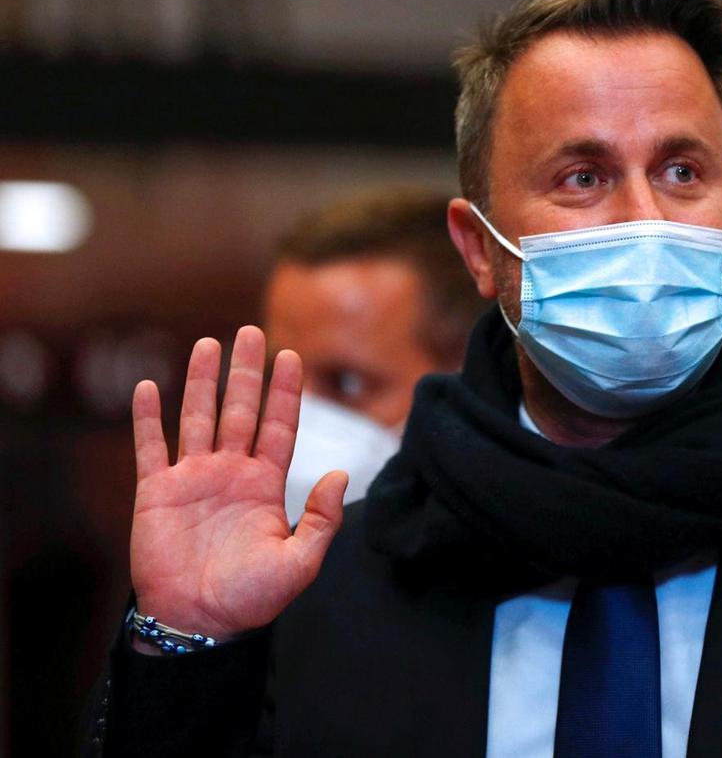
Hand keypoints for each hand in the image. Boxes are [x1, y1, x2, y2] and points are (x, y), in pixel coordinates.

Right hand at [130, 325, 347, 639]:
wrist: (199, 623)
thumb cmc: (251, 598)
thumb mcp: (300, 562)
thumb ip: (323, 519)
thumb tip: (343, 473)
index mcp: (266, 484)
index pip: (279, 426)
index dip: (286, 393)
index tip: (292, 355)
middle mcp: (231, 473)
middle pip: (240, 410)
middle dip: (246, 372)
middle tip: (251, 331)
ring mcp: (193, 479)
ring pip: (198, 418)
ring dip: (202, 382)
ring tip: (209, 343)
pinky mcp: (157, 493)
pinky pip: (150, 448)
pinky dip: (147, 418)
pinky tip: (149, 386)